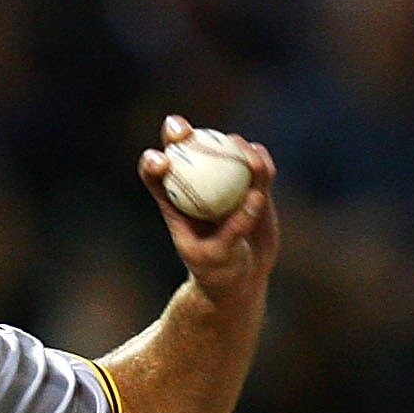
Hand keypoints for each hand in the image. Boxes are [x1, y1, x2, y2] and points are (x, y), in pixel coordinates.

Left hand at [141, 115, 277, 304]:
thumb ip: (233, 228)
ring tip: (241, 151)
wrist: (242, 280)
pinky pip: (256, 166)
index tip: (164, 163)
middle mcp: (196, 185)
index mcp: (174, 203)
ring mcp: (225, 182)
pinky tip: (260, 159)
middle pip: (183, 149)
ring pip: (223, 151)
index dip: (153, 163)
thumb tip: (253, 196)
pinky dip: (258, 160)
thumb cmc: (219, 273)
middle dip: (178, 131)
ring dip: (229, 144)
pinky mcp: (252, 185)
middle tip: (184, 132)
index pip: (155, 175)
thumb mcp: (219, 257)